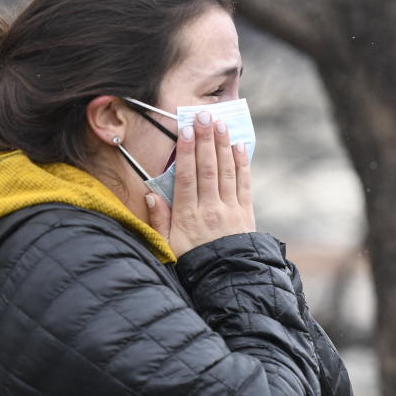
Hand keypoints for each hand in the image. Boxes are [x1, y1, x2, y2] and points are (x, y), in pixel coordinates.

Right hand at [146, 110, 254, 256]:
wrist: (226, 280)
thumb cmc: (192, 263)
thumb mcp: (167, 246)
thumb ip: (158, 220)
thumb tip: (150, 195)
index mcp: (188, 216)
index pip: (187, 177)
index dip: (187, 152)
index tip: (186, 130)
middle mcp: (210, 209)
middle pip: (207, 168)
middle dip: (206, 140)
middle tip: (204, 115)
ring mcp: (230, 210)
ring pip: (226, 171)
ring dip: (222, 145)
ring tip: (220, 123)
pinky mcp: (245, 212)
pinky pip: (244, 183)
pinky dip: (242, 164)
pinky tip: (237, 147)